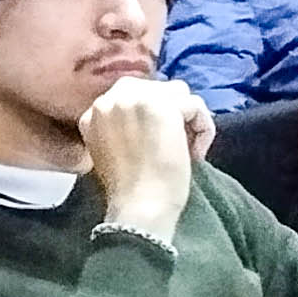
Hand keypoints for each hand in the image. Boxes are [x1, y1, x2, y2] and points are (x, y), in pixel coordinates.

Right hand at [81, 77, 209, 241]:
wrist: (138, 208)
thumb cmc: (131, 191)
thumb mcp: (114, 150)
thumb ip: (124, 124)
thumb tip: (157, 113)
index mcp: (93, 112)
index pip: (133, 96)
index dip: (152, 118)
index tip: (158, 145)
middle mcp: (109, 99)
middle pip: (155, 88)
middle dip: (172, 113)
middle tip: (179, 145)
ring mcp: (134, 98)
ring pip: (178, 93)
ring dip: (188, 119)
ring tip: (189, 149)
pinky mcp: (161, 105)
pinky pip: (195, 105)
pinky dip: (204, 128)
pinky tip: (196, 154)